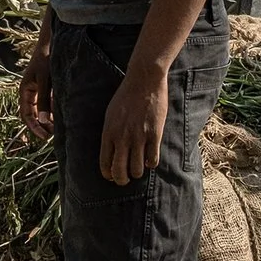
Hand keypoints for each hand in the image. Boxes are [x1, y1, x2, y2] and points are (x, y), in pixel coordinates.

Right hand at [18, 17, 54, 139]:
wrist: (53, 41)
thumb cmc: (47, 58)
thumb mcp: (45, 80)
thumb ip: (43, 100)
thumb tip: (43, 121)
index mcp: (25, 91)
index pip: (26, 115)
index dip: (33, 128)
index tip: (44, 137)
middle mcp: (31, 91)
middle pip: (33, 114)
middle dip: (41, 126)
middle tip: (53, 136)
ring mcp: (40, 89)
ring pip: (42, 110)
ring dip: (48, 120)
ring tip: (59, 129)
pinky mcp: (49, 86)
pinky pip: (50, 103)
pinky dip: (54, 111)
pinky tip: (64, 116)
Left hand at [98, 66, 170, 185]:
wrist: (144, 81)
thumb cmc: (126, 96)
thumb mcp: (110, 114)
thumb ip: (110, 133)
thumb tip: (111, 151)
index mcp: (109, 133)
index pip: (105, 164)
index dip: (108, 175)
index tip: (112, 176)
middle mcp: (122, 138)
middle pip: (119, 172)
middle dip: (122, 180)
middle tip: (125, 178)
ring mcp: (139, 137)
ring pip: (137, 170)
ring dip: (137, 172)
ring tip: (138, 168)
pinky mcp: (155, 134)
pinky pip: (152, 160)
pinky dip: (150, 163)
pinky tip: (149, 158)